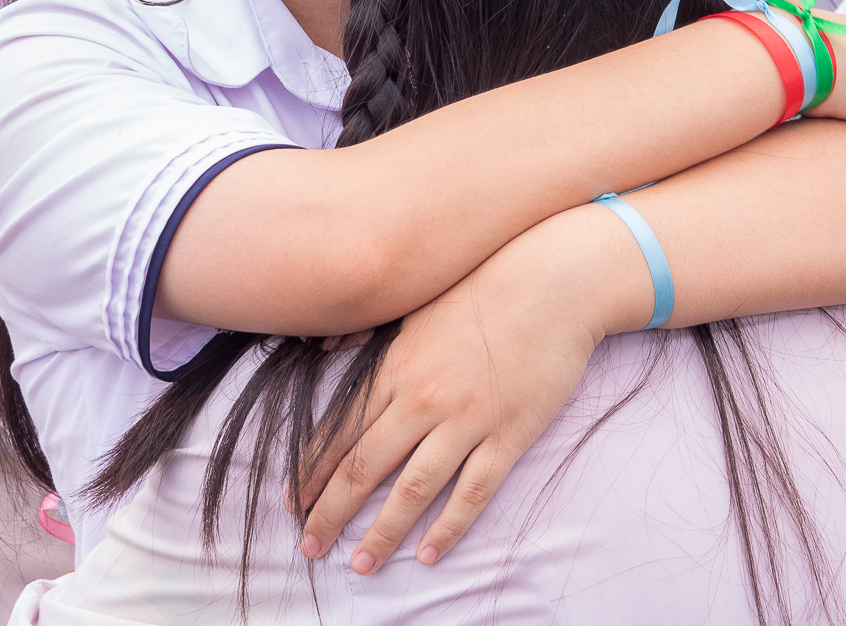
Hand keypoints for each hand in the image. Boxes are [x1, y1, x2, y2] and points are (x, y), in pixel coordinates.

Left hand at [294, 205, 638, 573]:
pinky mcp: (508, 435)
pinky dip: (449, 527)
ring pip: (413, 489)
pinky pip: (472, 491)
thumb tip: (322, 346)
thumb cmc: (482, 286)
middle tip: (309, 547)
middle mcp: (423, 399)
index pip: (340, 432)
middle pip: (364, 468)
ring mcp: (467, 420)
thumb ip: (367, 335)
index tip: (291, 504)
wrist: (554, 281)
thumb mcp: (414, 305)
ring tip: (360, 565)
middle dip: (331, 513)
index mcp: (395, 368)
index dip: (311, 473)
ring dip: (382, 533)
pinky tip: (428, 554)